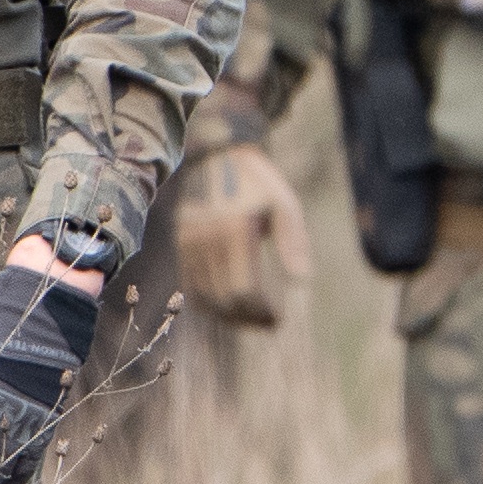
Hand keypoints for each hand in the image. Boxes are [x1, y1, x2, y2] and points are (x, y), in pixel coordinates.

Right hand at [172, 138, 308, 329]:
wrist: (219, 158)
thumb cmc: (260, 185)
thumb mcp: (284, 205)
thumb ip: (293, 242)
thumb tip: (301, 280)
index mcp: (234, 229)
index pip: (244, 288)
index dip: (261, 311)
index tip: (278, 320)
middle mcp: (206, 238)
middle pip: (224, 297)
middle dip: (247, 318)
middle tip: (268, 325)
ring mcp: (189, 242)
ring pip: (205, 296)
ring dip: (229, 315)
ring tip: (252, 320)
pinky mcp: (181, 244)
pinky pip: (191, 286)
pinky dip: (209, 303)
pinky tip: (228, 309)